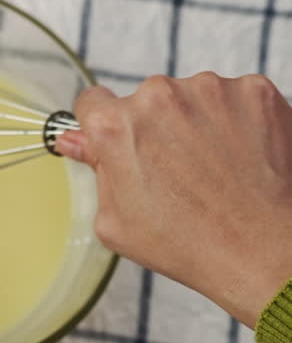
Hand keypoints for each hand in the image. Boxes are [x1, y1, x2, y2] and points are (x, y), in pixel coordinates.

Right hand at [56, 73, 291, 327]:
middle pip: (144, 100)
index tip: (119, 141)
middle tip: (174, 170)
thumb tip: (76, 141)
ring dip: (196, 122)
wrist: (267, 253)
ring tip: (213, 169)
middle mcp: (158, 96)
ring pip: (190, 97)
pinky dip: (236, 121)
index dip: (102, 126)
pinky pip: (233, 98)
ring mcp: (210, 89)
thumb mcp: (116, 220)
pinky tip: (240, 157)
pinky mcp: (255, 91)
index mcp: (114, 126)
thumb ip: (94, 170)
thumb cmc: (188, 244)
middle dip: (153, 127)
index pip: (91, 102)